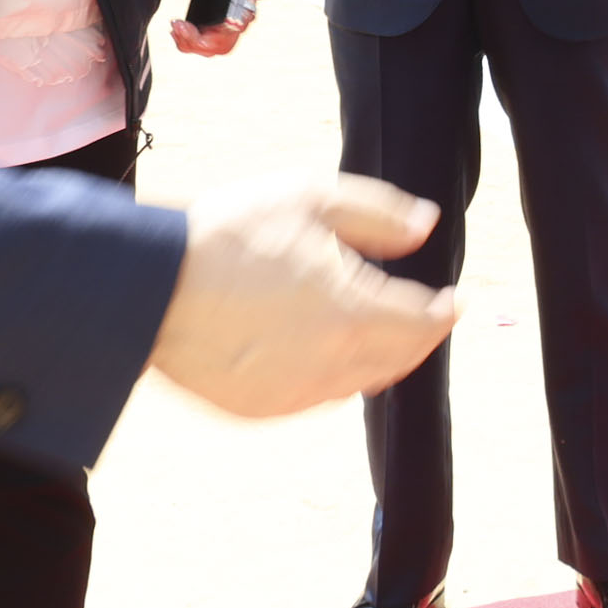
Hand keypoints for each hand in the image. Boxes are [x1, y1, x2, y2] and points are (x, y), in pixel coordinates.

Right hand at [147, 175, 459, 416]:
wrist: (149, 286)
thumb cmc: (229, 233)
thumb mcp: (312, 198)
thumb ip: (379, 214)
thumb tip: (425, 227)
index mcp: (354, 314)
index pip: (425, 323)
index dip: (447, 310)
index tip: (458, 298)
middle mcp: (332, 365)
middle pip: (400, 359)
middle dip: (420, 336)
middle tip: (427, 317)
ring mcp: (294, 394)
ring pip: (359, 383)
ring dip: (378, 358)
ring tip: (381, 333)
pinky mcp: (260, 409)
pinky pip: (314, 397)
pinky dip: (333, 376)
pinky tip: (325, 352)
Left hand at [170, 0, 266, 58]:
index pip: (240, 21)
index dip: (225, 28)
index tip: (205, 25)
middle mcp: (241, 18)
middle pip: (223, 44)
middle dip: (198, 41)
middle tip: (177, 26)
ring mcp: (231, 24)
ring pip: (214, 48)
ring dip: (192, 44)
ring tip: (175, 27)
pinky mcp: (220, 25)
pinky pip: (207, 43)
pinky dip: (190, 41)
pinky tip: (177, 28)